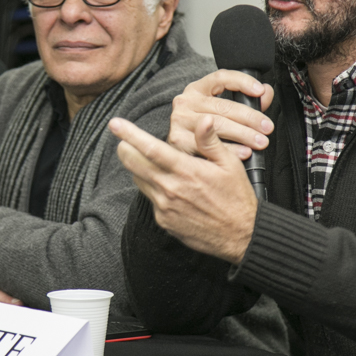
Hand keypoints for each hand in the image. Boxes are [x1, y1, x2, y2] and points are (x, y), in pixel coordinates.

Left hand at [110, 115, 257, 263]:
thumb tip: (203, 119)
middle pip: (133, 165)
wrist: (240, 236)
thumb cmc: (237, 198)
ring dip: (139, 169)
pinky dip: (154, 188)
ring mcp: (164, 207)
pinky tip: (169, 186)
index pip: (150, 149)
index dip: (130, 135)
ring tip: (152, 162)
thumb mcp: (230, 165)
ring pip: (139, 181)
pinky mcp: (164, 221)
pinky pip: (151, 199)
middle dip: (125, 149)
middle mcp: (170, 189)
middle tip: (123, 141)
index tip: (115, 124)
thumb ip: (211, 141)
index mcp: (186, 171)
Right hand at [168, 70, 274, 160]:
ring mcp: (180, 120)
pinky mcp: (178, 140)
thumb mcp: (225, 110)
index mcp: (197, 89)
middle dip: (249, 118)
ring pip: (217, 125)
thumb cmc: (205, 130)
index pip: (221, 78)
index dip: (242, 82)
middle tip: (267, 128)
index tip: (260, 91)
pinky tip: (243, 152)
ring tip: (259, 141)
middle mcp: (185, 102)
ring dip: (242, 134)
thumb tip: (266, 92)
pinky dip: (229, 149)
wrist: (178, 154)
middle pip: (222, 106)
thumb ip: (248, 100)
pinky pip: (208, 145)